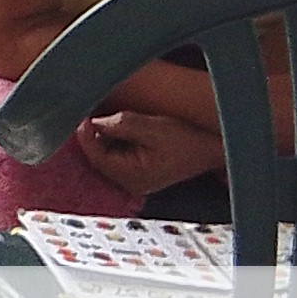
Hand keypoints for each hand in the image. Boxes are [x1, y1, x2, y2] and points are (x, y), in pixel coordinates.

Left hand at [74, 108, 224, 198]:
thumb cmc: (187, 139)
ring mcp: (135, 180)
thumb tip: (93, 122)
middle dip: (96, 135)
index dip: (85, 135)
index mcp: (132, 177)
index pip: (96, 157)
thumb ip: (121, 124)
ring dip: (106, 138)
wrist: (213, 149)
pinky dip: (116, 142)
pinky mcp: (140, 173)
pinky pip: (118, 156)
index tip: (83, 116)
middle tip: (97, 113)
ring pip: (107, 156)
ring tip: (115, 120)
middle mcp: (130, 184)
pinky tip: (125, 130)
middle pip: (99, 157)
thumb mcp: (153, 127)